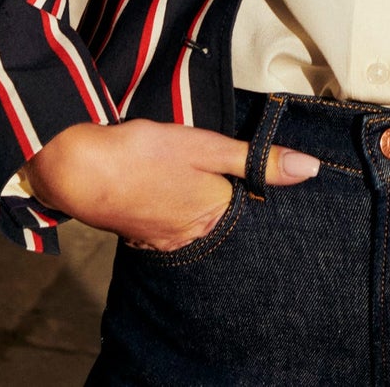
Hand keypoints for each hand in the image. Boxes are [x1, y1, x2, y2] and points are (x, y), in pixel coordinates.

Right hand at [22, 119, 318, 249]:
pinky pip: (168, 224)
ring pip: (194, 222)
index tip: (256, 171)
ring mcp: (161, 240)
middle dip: (226, 198)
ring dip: (196, 202)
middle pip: (222, 219)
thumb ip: (257, 161)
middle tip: (215, 169)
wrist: (78, 169)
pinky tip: (165, 190)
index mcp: (214, 218)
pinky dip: (171, 207)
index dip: (256, 189)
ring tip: (190, 178)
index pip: (251, 210)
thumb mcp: (209, 147)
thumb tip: (311, 170)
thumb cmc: (145, 155)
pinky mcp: (138, 233)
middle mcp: (190, 239)